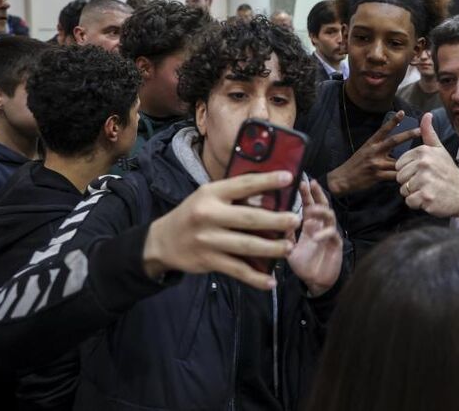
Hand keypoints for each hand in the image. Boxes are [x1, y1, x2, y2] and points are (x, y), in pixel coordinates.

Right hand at [143, 171, 301, 289]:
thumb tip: (270, 193)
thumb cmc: (194, 214)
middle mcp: (209, 215)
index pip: (243, 184)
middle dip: (276, 220)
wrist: (162, 241)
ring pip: (246, 246)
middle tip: (296, 221)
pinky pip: (237, 270)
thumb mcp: (208, 197)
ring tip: (289, 247)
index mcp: (211, 194)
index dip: (267, 181)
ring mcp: (208, 240)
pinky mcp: (208, 261)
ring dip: (271, 249)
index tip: (289, 178)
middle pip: (249, 218)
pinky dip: (255, 278)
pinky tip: (271, 281)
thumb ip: (234, 195)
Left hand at [287, 179, 342, 296]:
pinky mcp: (335, 244)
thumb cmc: (303, 264)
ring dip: (321, 211)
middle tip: (310, 184)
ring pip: (329, 216)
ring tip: (312, 210)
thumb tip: (272, 220)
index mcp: (309, 225)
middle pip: (322, 204)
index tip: (300, 181)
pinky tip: (317, 236)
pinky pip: (333, 234)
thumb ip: (284, 234)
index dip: (306, 193)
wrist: (315, 282)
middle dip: (317, 193)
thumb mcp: (288, 248)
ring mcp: (329, 234)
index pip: (309, 204)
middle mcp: (320, 226)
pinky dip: (325, 233)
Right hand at [326, 110, 420, 195]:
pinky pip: (393, 175)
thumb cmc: (356, 164)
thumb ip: (379, 146)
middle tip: (420, 130)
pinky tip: (410, 176)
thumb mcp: (365, 151)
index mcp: (371, 143)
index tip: (402, 112)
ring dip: (408, 161)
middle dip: (408, 135)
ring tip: (421, 160)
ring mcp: (376, 163)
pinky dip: (402, 175)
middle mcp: (374, 151)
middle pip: (393, 141)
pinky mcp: (377, 175)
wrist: (342, 179)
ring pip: (397, 161)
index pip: (383, 130)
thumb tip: (395, 143)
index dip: (393, 121)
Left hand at [395, 113, 458, 218]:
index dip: (409, 171)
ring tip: (429, 190)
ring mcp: (425, 181)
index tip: (424, 172)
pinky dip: (418, 204)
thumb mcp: (439, 150)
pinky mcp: (426, 197)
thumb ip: (429, 133)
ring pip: (403, 190)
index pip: (399, 164)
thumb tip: (426, 114)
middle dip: (410, 183)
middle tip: (427, 183)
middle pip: (399, 178)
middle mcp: (424, 164)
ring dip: (414, 194)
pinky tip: (430, 199)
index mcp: (424, 152)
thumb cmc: (449, 172)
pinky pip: (409, 202)